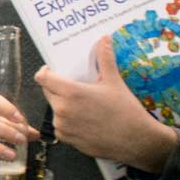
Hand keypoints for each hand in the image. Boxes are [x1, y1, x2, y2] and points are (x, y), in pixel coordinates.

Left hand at [36, 45, 178, 171]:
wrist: (136, 140)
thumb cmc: (126, 111)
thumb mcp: (114, 82)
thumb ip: (105, 58)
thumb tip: (104, 39)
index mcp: (71, 93)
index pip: (42, 78)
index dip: (45, 71)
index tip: (52, 69)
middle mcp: (62, 110)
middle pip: (48, 93)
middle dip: (56, 87)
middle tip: (72, 85)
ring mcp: (63, 127)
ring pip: (54, 109)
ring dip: (62, 104)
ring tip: (81, 103)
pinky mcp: (67, 139)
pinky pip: (60, 126)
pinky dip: (67, 120)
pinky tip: (84, 118)